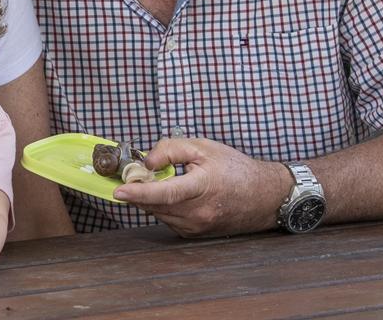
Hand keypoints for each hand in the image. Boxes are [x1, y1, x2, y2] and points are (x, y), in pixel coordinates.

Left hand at [112, 137, 290, 236]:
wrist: (264, 197)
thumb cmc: (235, 169)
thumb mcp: (204, 147)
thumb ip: (171, 149)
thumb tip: (147, 162)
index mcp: (203, 188)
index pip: (165, 193)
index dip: (139, 192)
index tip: (119, 191)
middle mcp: (199, 213)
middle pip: (155, 204)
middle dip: (138, 190)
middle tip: (132, 173)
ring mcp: (197, 227)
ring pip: (159, 213)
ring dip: (150, 199)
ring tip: (157, 181)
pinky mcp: (195, 234)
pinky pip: (168, 219)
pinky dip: (162, 207)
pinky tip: (171, 194)